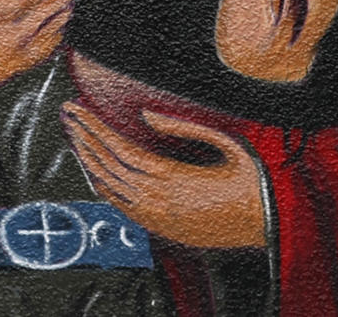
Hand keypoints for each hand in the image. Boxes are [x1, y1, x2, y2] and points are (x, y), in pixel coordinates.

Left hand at [62, 102, 265, 247]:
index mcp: (173, 177)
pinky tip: (94, 169)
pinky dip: (101, 185)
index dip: (94, 127)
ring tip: (73, 135)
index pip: (120, 149)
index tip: (77, 108)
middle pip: (107, 165)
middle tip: (66, 113)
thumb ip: (185, 127)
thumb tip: (146, 116)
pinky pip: (120, 206)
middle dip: (83, 136)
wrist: (271, 225)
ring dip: (88, 159)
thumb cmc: (253, 181)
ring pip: (109, 187)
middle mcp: (158, 200)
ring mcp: (157, 217)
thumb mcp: (227, 144)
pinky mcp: (161, 228)